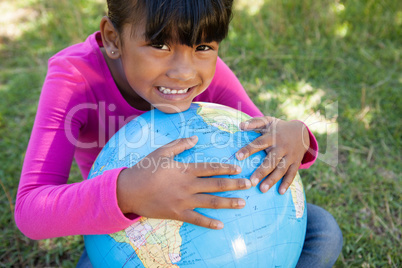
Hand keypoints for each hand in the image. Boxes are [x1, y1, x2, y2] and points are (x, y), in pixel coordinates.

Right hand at [116, 136, 251, 229]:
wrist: (128, 190)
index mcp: (186, 169)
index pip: (212, 168)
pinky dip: (209, 222)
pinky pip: (196, 219)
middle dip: (235, 184)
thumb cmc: (144, 169)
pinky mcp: (177, 213)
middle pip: (216, 184)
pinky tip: (220, 225)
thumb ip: (180, 145)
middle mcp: (188, 185)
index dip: (227, 167)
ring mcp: (184, 201)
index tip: (239, 168)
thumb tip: (195, 139)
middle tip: (249, 184)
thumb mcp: (161, 152)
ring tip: (242, 203)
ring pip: (211, 202)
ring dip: (228, 203)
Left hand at [236, 117, 309, 193]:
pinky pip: (292, 174)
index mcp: (273, 136)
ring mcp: (290, 156)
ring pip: (281, 169)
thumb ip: (254, 122)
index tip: (238, 157)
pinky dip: (287, 183)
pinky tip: (280, 192)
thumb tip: (240, 125)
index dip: (249, 149)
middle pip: (271, 160)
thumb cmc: (278, 128)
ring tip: (262, 189)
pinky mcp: (296, 163)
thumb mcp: (268, 121)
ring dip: (272, 180)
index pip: (259, 143)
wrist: (302, 131)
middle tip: (251, 182)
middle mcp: (282, 147)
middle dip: (261, 171)